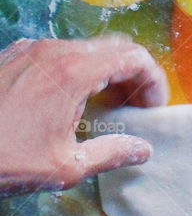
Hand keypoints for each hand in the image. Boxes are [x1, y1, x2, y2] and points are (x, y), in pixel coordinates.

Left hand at [0, 36, 168, 195]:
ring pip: (85, 48)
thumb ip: (112, 154)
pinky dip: (76, 69)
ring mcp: (30, 49)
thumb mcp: (64, 167)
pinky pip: (58, 53)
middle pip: (113, 47)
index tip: (152, 108)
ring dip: (104, 71)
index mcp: (73, 71)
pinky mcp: (11, 55)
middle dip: (132, 74)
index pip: (134, 58)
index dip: (153, 81)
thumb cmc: (3, 159)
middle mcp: (54, 51)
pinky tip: (67, 100)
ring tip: (102, 106)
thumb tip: (142, 151)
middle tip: (134, 106)